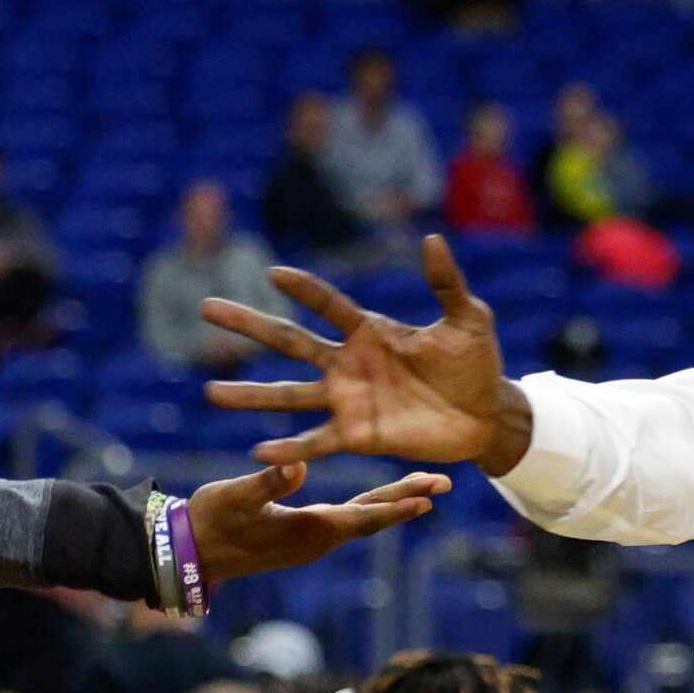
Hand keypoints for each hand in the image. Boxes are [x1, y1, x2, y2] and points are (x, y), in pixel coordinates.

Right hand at [188, 462, 449, 581]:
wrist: (189, 551)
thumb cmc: (209, 521)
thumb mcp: (236, 496)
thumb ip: (268, 482)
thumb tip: (299, 468)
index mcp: (308, 530)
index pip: (363, 517)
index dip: (396, 506)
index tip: (428, 496)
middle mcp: (318, 539)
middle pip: (373, 517)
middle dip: (408, 499)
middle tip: (443, 482)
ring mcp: (311, 540)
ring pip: (363, 519)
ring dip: (393, 502)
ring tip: (424, 487)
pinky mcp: (303, 535)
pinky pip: (347, 519)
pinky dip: (370, 506)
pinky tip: (381, 496)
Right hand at [204, 237, 530, 471]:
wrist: (487, 415)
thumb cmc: (477, 363)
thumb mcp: (467, 319)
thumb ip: (446, 283)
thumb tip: (432, 239)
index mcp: (370, 331)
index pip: (328, 304)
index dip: (304, 289)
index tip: (273, 273)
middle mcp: (348, 363)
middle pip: (289, 341)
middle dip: (249, 325)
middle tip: (206, 307)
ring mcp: (348, 401)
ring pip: (289, 395)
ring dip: (251, 395)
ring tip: (210, 390)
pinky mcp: (358, 435)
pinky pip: (316, 442)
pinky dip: (288, 450)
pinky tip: (258, 453)